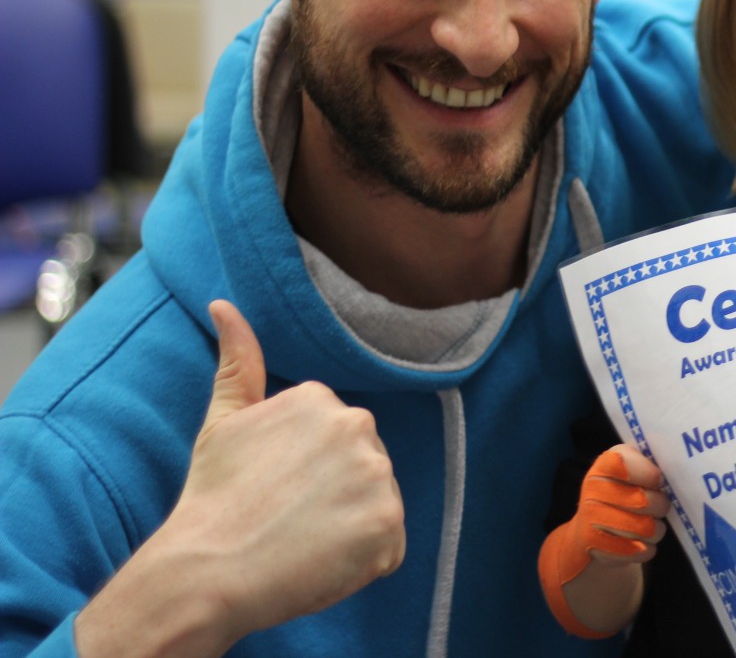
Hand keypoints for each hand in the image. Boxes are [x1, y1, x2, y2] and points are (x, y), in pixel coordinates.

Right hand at [78, 300, 405, 656]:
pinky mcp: (388, 522)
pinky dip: (362, 562)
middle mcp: (358, 425)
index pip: (337, 441)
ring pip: (377, 506)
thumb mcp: (222, 421)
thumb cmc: (212, 499)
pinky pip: (387, 547)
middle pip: (363, 467)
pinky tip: (321, 562)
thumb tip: (223, 304)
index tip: (275, 490)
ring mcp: (377, 473)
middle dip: (335, 495)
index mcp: (321, 398)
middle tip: (287, 518)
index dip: (307, 475)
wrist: (206, 571)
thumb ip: (237, 361)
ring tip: (301, 541)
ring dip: (349, 529)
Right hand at [538, 443, 667, 636]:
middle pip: (646, 499)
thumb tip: (680, 465)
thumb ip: (648, 468)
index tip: (656, 482)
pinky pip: (637, 550)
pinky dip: (647, 551)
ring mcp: (591, 516)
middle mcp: (593, 487)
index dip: (651, 476)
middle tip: (659, 509)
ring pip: (645, 526)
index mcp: (605, 463)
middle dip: (660, 507)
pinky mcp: (593, 545)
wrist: (586, 543)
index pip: (632, 462)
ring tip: (653, 529)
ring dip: (656, 531)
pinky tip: (643, 548)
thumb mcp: (630, 478)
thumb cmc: (620, 502)